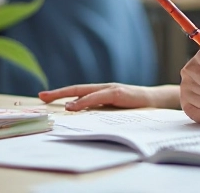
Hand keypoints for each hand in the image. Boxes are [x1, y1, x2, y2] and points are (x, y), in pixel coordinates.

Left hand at [38, 84, 180, 110]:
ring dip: (68, 96)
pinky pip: (98, 97)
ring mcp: (111, 89)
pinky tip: (75, 105)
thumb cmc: (136, 105)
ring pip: (85, 91)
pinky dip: (84, 101)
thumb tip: (80, 111)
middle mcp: (104, 87)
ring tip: (53, 100)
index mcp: (102, 91)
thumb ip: (100, 107)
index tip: (44, 96)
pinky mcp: (119, 93)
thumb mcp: (115, 107)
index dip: (61, 93)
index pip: (78, 91)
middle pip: (76, 88)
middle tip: (41, 96)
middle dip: (58, 93)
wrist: (158, 100)